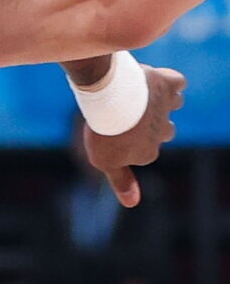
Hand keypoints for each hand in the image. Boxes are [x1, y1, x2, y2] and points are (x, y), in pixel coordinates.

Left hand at [82, 65, 184, 207]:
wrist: (110, 99)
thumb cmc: (105, 132)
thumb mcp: (106, 163)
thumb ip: (121, 181)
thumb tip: (133, 203)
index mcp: (149, 152)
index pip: (147, 151)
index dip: (132, 144)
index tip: (117, 136)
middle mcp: (163, 131)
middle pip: (167, 131)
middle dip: (152, 126)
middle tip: (131, 118)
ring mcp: (167, 107)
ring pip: (174, 106)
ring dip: (163, 102)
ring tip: (142, 98)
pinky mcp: (168, 84)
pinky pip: (178, 83)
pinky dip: (171, 82)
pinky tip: (156, 81)